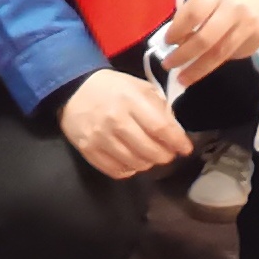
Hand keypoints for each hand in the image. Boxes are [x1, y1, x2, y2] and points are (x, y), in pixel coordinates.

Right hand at [59, 66, 196, 179]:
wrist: (74, 89)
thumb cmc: (113, 88)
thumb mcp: (140, 87)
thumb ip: (160, 108)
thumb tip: (176, 133)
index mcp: (131, 99)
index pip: (160, 127)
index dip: (177, 141)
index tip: (185, 148)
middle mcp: (115, 120)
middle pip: (149, 150)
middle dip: (165, 155)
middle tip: (167, 153)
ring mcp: (100, 138)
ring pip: (135, 164)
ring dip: (148, 163)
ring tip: (149, 156)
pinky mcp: (88, 151)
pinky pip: (116, 171)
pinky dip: (129, 170)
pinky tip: (132, 161)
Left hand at [155, 0, 258, 90]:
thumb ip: (193, 7)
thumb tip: (176, 38)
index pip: (193, 14)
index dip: (176, 31)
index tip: (166, 42)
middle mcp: (235, 9)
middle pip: (205, 40)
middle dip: (183, 56)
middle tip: (168, 65)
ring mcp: (250, 26)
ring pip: (220, 55)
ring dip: (198, 70)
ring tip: (182, 78)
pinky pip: (234, 55)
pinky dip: (218, 61)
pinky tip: (209, 62)